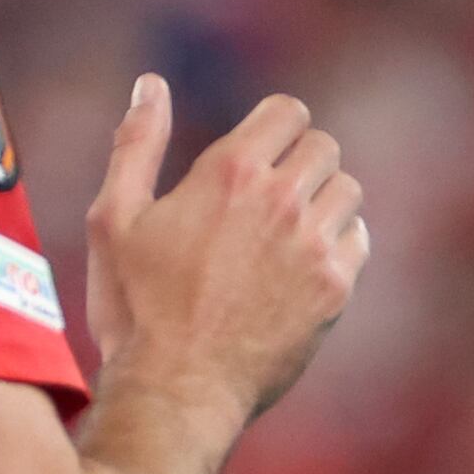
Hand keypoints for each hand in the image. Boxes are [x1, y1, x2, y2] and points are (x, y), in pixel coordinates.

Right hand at [84, 83, 368, 430]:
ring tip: (287, 231)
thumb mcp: (114, 218)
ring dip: (322, 200)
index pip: (289, 113)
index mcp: (230, 171)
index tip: (259, 152)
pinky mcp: (335, 288)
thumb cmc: (135, 306)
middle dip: (298, 162)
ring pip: (347, 191)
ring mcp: (314, 245)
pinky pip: (358, 240)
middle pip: (323, 147)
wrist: (176, 388)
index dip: (274, 127)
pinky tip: (303, 267)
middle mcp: (281, 199)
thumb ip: (137, 144)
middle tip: (268, 197)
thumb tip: (151, 84)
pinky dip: (338, 244)